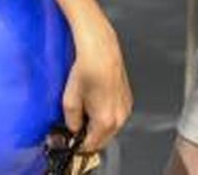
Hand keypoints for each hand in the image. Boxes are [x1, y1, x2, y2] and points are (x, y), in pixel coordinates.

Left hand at [58, 20, 131, 153]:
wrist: (101, 51)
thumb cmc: (86, 70)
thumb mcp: (70, 99)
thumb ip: (71, 121)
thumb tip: (73, 129)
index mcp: (105, 121)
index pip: (91, 146)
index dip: (78, 145)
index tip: (71, 140)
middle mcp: (119, 118)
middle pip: (103, 138)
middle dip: (89, 135)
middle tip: (75, 125)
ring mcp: (125, 109)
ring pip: (110, 127)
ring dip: (97, 124)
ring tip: (85, 107)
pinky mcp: (128, 100)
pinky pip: (116, 115)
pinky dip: (106, 114)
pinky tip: (95, 99)